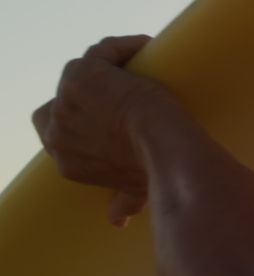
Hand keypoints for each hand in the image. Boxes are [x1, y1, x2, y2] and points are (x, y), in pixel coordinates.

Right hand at [31, 35, 178, 227]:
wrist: (168, 150)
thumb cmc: (158, 172)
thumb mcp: (136, 189)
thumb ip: (123, 200)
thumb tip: (117, 220)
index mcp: (68, 162)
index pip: (56, 135)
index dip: (81, 123)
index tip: (110, 119)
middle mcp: (57, 133)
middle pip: (58, 103)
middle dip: (84, 97)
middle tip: (122, 93)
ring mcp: (66, 103)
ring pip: (83, 73)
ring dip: (111, 69)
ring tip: (141, 70)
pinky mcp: (81, 75)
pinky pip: (101, 53)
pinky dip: (122, 49)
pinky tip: (146, 48)